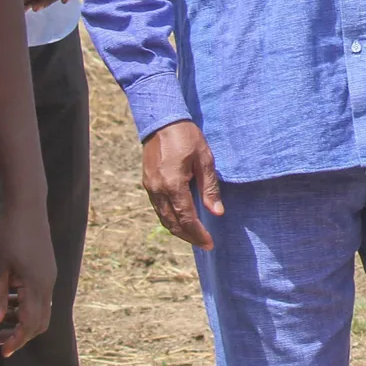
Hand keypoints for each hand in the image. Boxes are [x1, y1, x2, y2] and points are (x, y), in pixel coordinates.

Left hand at [0, 200, 54, 356]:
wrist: (26, 207)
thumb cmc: (7, 236)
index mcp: (36, 285)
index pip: (30, 323)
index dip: (17, 340)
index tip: (1, 352)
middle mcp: (48, 283)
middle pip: (41, 321)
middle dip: (21, 334)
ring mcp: (49, 275)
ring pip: (41, 308)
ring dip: (22, 319)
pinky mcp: (46, 269)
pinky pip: (40, 295)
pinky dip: (25, 305)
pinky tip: (7, 300)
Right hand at [141, 121, 222, 248]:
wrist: (161, 121)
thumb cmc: (187, 137)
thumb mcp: (204, 159)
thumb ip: (210, 188)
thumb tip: (218, 212)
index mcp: (173, 184)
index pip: (186, 218)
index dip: (198, 233)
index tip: (210, 243)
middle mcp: (158, 190)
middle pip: (172, 223)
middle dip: (189, 236)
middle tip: (204, 244)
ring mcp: (150, 187)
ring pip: (163, 218)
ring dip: (178, 230)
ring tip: (195, 236)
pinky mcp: (148, 183)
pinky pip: (159, 208)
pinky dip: (170, 218)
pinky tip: (181, 220)